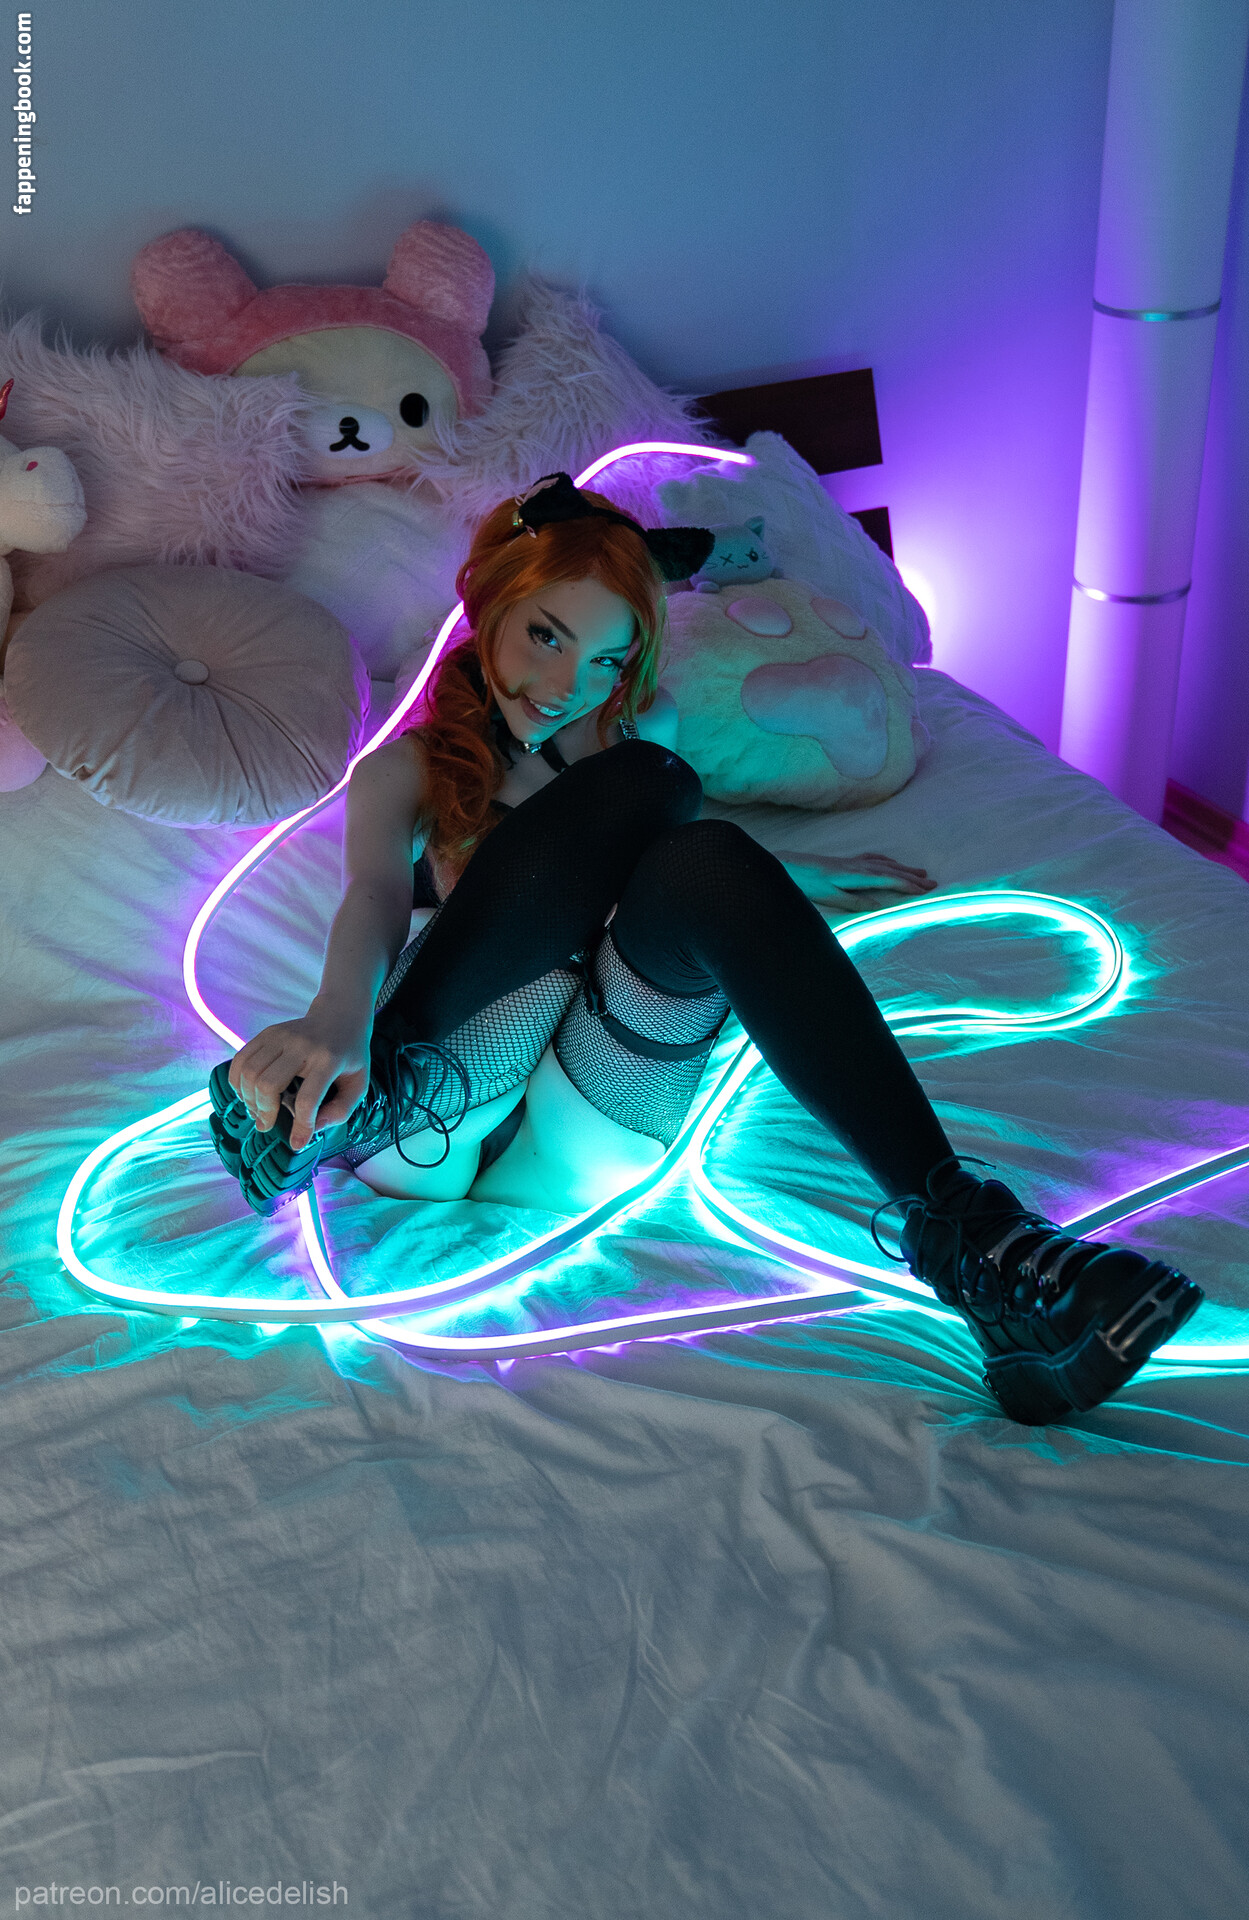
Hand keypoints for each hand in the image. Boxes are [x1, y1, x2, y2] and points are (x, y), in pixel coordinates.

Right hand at [228, 1011, 369, 1150]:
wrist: (339, 1016)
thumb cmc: (349, 1055)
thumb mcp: (358, 1084)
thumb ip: (341, 1110)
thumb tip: (315, 1128)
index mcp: (329, 1060)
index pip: (309, 1099)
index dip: (301, 1126)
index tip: (296, 1144)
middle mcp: (302, 1046)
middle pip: (268, 1084)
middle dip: (264, 1111)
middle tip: (266, 1124)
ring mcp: (282, 1036)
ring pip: (249, 1072)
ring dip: (248, 1098)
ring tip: (258, 1110)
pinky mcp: (267, 1033)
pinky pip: (240, 1060)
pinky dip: (237, 1082)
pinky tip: (248, 1093)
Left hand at [776, 849, 935, 910]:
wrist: (787, 864)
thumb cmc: (806, 883)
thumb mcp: (829, 897)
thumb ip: (854, 901)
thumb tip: (878, 906)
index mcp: (855, 875)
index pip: (888, 880)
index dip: (908, 885)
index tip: (925, 891)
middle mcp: (857, 866)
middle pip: (891, 870)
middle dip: (913, 877)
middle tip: (933, 884)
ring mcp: (852, 862)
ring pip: (885, 863)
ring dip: (904, 868)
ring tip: (922, 873)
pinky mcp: (845, 861)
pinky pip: (873, 858)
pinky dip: (887, 861)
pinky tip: (892, 863)